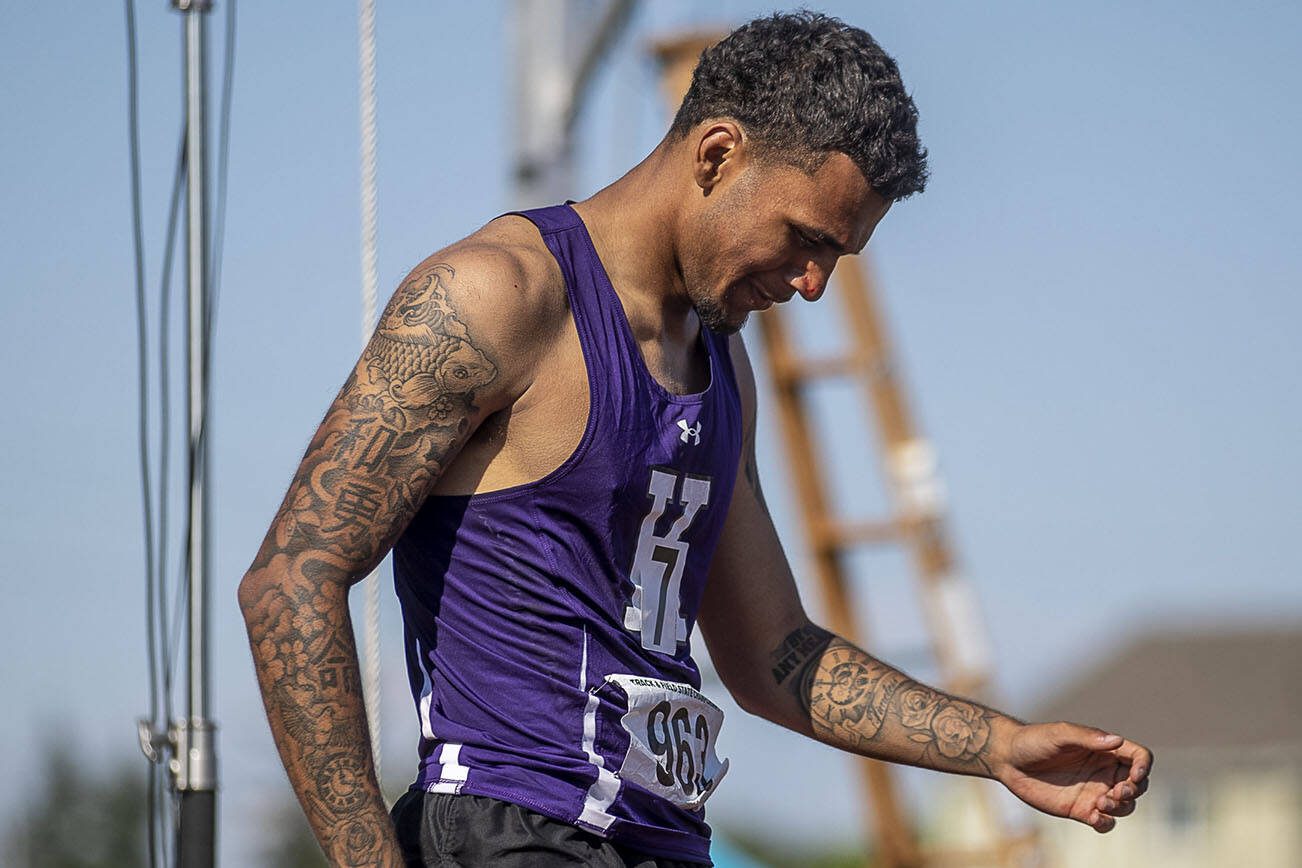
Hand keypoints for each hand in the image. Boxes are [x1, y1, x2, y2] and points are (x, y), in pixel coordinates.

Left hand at [993, 720, 1152, 831]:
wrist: (1008, 759)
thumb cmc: (1033, 740)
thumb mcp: (1060, 734)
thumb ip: (1087, 737)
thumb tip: (1117, 740)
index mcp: (1104, 749)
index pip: (1139, 757)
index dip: (1144, 766)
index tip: (1134, 775)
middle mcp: (1103, 771)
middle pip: (1138, 784)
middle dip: (1134, 790)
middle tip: (1116, 791)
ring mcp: (1094, 791)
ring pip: (1126, 806)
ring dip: (1122, 807)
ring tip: (1101, 802)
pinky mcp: (1081, 809)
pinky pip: (1105, 822)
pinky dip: (1107, 823)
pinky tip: (1096, 818)